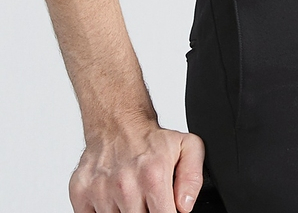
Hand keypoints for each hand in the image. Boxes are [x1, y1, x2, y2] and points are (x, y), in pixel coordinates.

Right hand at [69, 119, 203, 212]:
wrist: (116, 120)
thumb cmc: (151, 139)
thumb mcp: (187, 147)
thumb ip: (193, 178)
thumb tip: (184, 206)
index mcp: (153, 176)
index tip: (163, 207)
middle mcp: (125, 186)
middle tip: (147, 200)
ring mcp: (100, 191)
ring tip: (130, 196)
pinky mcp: (80, 194)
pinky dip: (103, 212)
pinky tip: (112, 199)